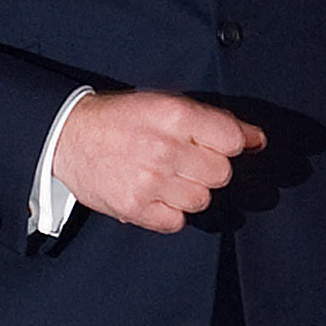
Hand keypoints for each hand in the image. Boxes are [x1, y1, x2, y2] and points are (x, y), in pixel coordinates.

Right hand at [53, 90, 266, 232]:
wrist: (69, 136)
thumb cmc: (119, 119)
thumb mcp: (165, 104)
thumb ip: (212, 121)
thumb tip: (256, 141)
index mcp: (175, 115)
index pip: (232, 140)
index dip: (235, 144)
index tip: (227, 147)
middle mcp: (165, 148)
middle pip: (220, 173)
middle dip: (208, 168)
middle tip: (185, 160)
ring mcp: (149, 181)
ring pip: (202, 200)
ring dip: (190, 191)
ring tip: (167, 177)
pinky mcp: (135, 207)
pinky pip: (177, 222)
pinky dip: (171, 212)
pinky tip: (156, 195)